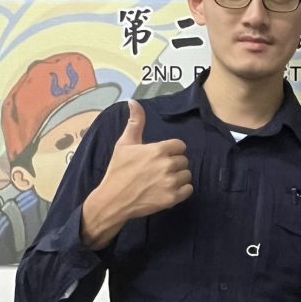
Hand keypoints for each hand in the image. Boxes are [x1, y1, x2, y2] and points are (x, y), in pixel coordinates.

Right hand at [82, 100, 192, 247]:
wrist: (112, 201)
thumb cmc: (118, 171)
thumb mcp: (124, 144)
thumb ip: (135, 122)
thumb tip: (133, 101)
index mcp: (158, 150)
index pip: (180, 146)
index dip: (172, 151)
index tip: (161, 157)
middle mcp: (167, 165)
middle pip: (184, 160)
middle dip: (174, 164)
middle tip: (158, 170)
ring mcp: (170, 183)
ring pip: (187, 175)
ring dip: (178, 177)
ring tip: (162, 180)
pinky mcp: (172, 198)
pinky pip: (188, 189)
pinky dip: (181, 190)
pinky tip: (168, 190)